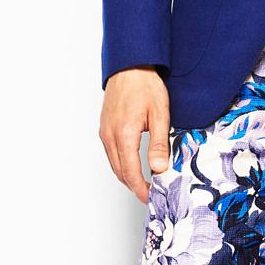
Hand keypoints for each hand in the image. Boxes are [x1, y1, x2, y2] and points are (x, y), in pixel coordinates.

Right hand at [100, 68, 171, 203]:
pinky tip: (134, 165)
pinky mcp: (104, 128)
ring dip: (128, 176)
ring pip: (114, 164)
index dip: (140, 189)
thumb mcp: (160, 115)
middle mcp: (110, 136)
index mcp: (124, 135)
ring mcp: (105, 132)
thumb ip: (159, 145)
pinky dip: (122, 165)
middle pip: (120, 172)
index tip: (150, 198)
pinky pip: (111, 154)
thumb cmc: (146, 86)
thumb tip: (159, 169)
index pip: (130, 172)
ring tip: (144, 183)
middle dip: (134, 186)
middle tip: (150, 194)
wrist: (130, 67)